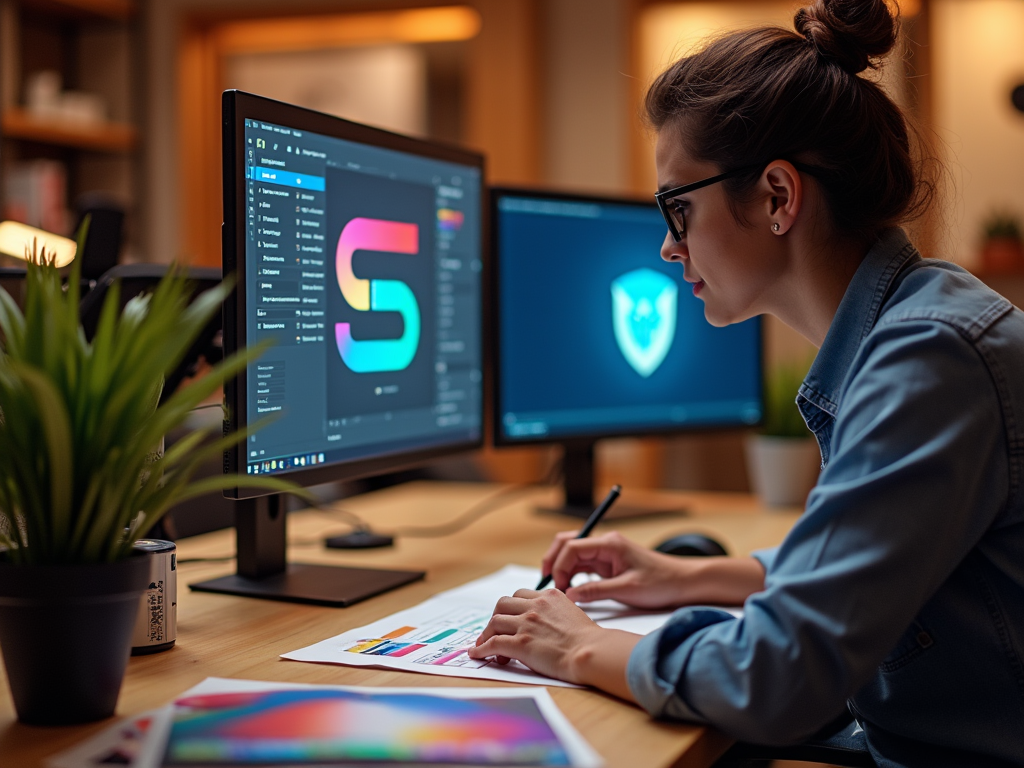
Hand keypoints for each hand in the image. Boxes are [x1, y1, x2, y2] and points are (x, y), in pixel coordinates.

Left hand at [468, 588, 640, 698]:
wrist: (591, 652)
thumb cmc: (588, 640)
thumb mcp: (572, 613)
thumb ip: (554, 612)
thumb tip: (544, 624)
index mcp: (549, 596)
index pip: (520, 595)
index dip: (512, 609)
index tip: (510, 619)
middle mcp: (535, 606)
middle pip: (503, 604)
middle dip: (496, 617)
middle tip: (494, 630)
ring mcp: (527, 623)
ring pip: (495, 622)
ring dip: (487, 634)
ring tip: (485, 645)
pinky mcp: (521, 643)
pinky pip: (493, 643)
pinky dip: (482, 648)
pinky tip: (478, 653)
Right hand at [541, 530, 765, 608]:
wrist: (683, 582)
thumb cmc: (661, 582)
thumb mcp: (628, 590)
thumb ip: (596, 592)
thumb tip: (570, 595)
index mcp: (610, 544)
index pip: (573, 547)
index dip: (560, 566)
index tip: (558, 586)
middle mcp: (605, 544)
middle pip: (567, 543)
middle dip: (553, 560)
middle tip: (547, 581)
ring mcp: (606, 553)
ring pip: (573, 553)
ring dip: (561, 567)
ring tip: (556, 586)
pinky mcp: (608, 564)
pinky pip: (582, 564)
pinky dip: (571, 573)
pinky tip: (569, 587)